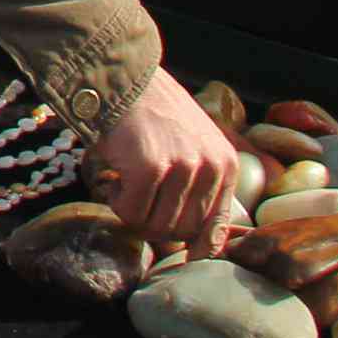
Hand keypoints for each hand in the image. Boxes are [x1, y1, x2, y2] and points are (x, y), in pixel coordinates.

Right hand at [90, 69, 250, 251]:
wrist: (123, 78)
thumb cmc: (154, 113)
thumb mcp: (194, 144)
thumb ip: (200, 183)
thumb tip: (196, 243)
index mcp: (226, 164)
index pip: (217, 224)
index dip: (200, 247)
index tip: (187, 259)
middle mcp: (211, 168)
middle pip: (181, 230)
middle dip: (154, 223)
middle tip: (135, 201)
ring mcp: (182, 168)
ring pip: (156, 226)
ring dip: (133, 213)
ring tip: (123, 186)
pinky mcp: (150, 169)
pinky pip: (131, 211)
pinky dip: (116, 202)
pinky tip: (112, 180)